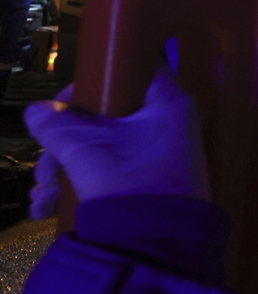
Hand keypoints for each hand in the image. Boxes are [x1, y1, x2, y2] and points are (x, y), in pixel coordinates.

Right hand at [26, 65, 211, 218]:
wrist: (155, 243)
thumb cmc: (130, 182)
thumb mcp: (87, 150)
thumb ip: (59, 125)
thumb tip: (38, 111)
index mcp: (166, 102)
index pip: (134, 68)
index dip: (97, 76)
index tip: (65, 96)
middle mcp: (166, 123)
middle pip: (106, 115)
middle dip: (64, 141)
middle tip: (45, 167)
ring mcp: (157, 154)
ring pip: (100, 147)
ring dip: (63, 168)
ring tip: (42, 196)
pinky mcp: (146, 182)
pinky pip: (107, 171)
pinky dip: (76, 184)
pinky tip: (45, 208)